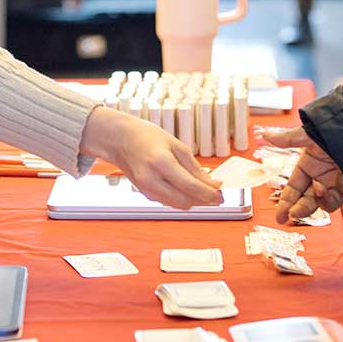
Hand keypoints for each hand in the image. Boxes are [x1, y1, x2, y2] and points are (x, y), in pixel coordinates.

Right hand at [79, 106, 222, 209]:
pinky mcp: (146, 195)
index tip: (221, 194)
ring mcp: (147, 190)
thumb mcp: (176, 144)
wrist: (120, 139)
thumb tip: (212, 184)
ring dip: (193, 200)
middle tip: (216, 193)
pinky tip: (185, 186)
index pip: (191, 187)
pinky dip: (180, 197)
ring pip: (178, 205)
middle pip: (186, 201)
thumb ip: (194, 167)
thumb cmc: (146, 136)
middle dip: (203, 200)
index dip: (210, 194)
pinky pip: (169, 202)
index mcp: (161, 162)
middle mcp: (152, 180)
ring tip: (201, 187)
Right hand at [260, 125, 342, 222]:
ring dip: (309, 205)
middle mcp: (318, 176)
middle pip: (303, 198)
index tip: (279, 213)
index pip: (293, 186)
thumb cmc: (337, 131)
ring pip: (317, 203)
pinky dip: (326, 201)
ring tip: (309, 198)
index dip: (285, 200)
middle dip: (296, 208)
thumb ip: (288, 140)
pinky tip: (323, 190)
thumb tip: (265, 137)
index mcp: (308, 164)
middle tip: (289, 215)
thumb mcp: (309, 135)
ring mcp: (332, 184)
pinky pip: (332, 202)